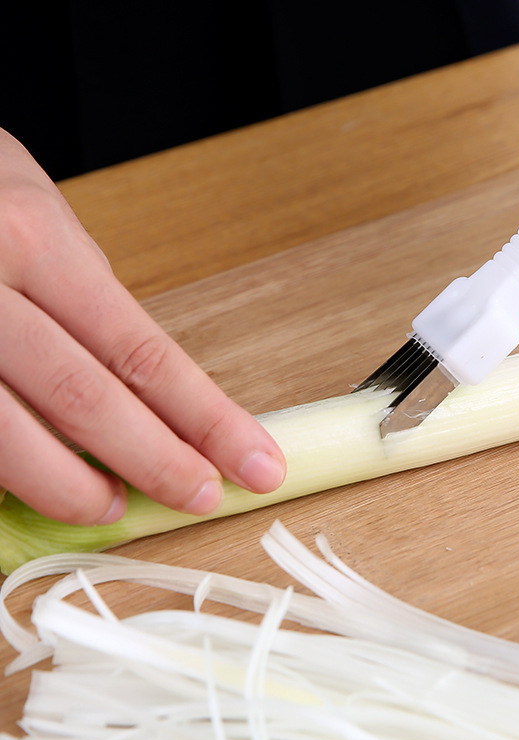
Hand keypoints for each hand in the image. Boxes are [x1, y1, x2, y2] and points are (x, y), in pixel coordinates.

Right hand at [0, 129, 285, 524]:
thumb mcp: (36, 215)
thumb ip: (83, 293)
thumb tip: (138, 379)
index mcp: (35, 241)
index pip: (144, 354)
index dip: (207, 421)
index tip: (256, 463)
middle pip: (86, 402)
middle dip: (155, 463)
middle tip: (199, 497)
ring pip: (7, 438)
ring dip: (71, 487)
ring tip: (113, 506)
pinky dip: (8, 472)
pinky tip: (35, 485)